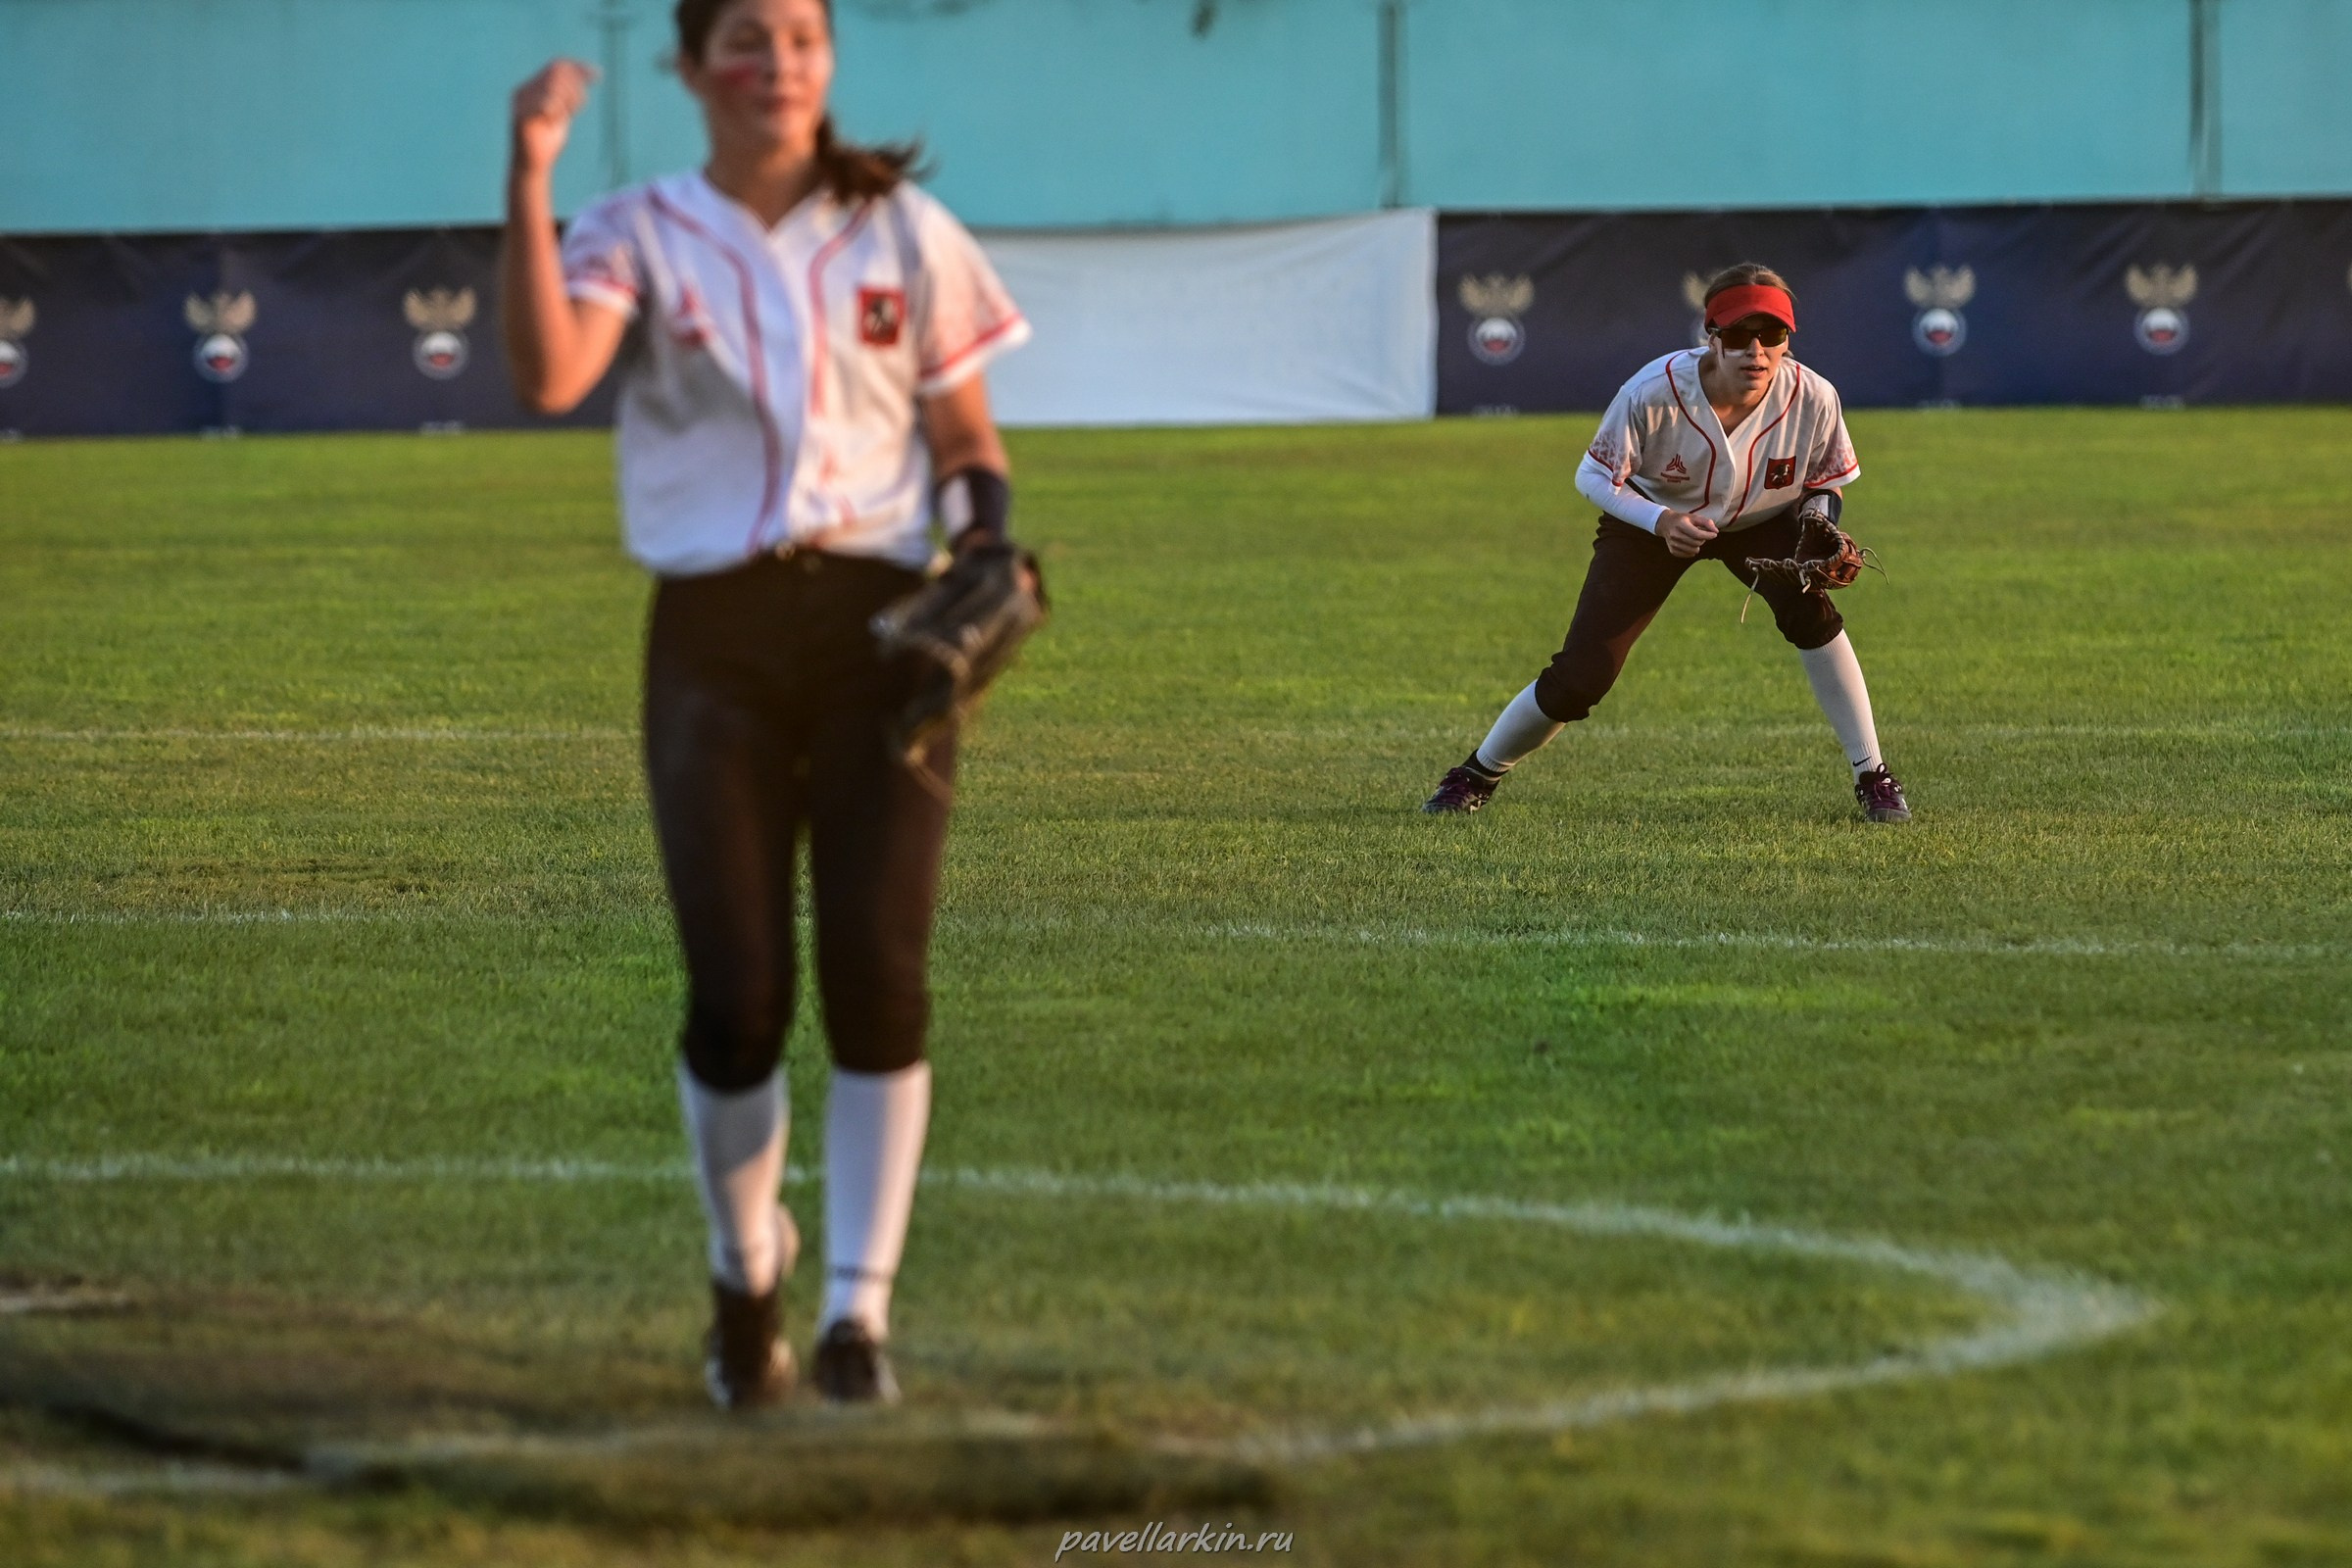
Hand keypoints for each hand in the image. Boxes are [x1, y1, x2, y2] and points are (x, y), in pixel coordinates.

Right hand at [511, 59, 599, 177]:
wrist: (534, 164)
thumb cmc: (548, 139)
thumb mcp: (564, 111)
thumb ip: (572, 93)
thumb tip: (592, 72)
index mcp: (532, 86)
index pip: (557, 65)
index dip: (579, 67)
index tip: (598, 75)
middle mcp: (524, 90)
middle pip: (557, 73)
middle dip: (574, 90)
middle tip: (576, 108)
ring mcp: (520, 102)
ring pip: (554, 87)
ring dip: (567, 102)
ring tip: (564, 116)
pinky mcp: (521, 116)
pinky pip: (547, 104)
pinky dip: (557, 112)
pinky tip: (553, 121)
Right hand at [1655, 510, 1717, 558]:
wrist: (1665, 523)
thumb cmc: (1682, 519)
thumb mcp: (1694, 517)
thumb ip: (1706, 522)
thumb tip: (1716, 531)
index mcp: (1681, 524)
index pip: (1697, 534)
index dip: (1708, 535)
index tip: (1714, 534)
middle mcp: (1675, 534)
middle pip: (1696, 543)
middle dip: (1703, 540)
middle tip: (1701, 535)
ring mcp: (1673, 544)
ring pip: (1693, 550)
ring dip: (1698, 546)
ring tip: (1695, 539)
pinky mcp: (1672, 550)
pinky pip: (1688, 555)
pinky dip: (1692, 551)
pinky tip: (1690, 544)